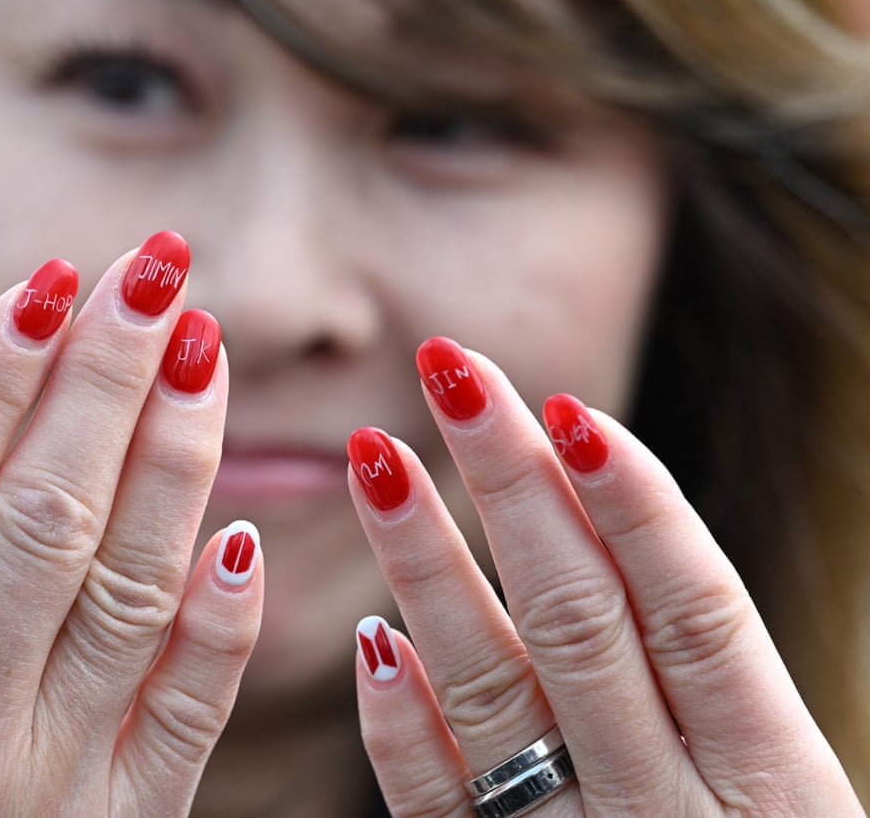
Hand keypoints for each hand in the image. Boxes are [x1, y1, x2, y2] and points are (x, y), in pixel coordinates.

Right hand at [0, 235, 262, 815]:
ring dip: (176, 455)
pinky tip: (245, 525)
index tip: (48, 281)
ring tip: (204, 346)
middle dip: (108, 378)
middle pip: (48, 513)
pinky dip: (224, 617)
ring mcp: (57, 787)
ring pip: (133, 585)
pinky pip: (192, 708)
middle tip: (157, 269)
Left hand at [348, 338, 863, 816]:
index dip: (636, 504)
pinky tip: (369, 640)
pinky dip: (406, 730)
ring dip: (433, 570)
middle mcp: (677, 810)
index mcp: (773, 782)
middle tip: (450, 370)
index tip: (569, 406)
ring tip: (377, 457)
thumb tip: (605, 508)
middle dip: (513, 489)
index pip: (698, 613)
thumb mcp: (772, 790)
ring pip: (503, 694)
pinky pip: (443, 812)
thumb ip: (698, 676)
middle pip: (586, 622)